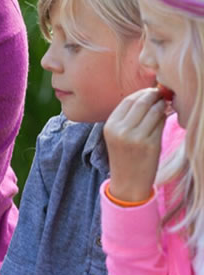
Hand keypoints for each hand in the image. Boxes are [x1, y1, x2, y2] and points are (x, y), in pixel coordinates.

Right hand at [104, 87, 167, 201]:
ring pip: (154, 111)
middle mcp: (121, 130)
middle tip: (162, 95)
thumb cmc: (125, 156)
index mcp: (110, 126)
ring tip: (164, 106)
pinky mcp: (150, 144)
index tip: (151, 92)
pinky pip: (161, 123)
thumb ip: (128, 117)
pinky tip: (164, 119)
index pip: (128, 100)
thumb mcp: (118, 135)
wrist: (128, 182)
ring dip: (162, 105)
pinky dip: (164, 118)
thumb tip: (148, 95)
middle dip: (154, 96)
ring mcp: (135, 138)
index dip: (142, 93)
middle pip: (141, 102)